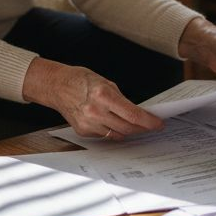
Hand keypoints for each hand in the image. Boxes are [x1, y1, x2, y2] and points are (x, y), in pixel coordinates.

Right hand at [22, 58, 162, 139]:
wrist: (57, 86)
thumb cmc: (81, 80)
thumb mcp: (105, 83)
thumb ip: (121, 99)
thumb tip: (137, 113)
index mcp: (103, 95)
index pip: (133, 114)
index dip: (149, 121)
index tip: (158, 124)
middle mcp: (95, 111)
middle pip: (128, 127)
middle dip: (142, 127)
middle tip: (150, 125)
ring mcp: (88, 123)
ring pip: (118, 134)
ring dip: (128, 130)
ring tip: (134, 124)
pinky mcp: (83, 131)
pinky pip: (105, 135)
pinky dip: (112, 130)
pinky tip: (112, 122)